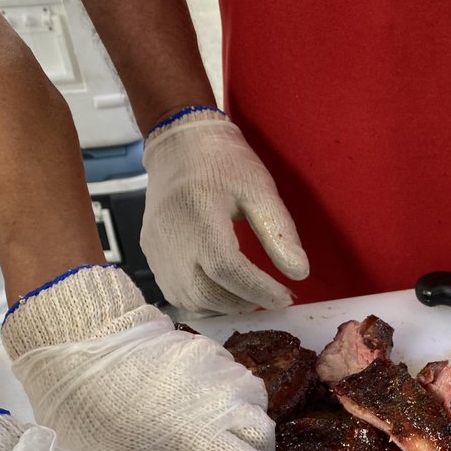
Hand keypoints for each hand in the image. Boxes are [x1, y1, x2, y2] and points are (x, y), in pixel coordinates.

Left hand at [3, 265, 275, 450]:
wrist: (82, 348)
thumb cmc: (93, 421)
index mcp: (203, 448)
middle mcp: (224, 413)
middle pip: (265, 443)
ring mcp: (224, 378)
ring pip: (258, 408)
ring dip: (250, 427)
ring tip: (228, 435)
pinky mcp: (214, 352)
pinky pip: (240, 379)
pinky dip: (235, 397)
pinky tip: (212, 404)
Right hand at [141, 109, 307, 312]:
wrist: (177, 144)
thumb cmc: (222, 163)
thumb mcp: (260, 190)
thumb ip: (279, 233)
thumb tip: (299, 273)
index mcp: (200, 217)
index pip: (229, 271)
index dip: (260, 290)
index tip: (286, 297)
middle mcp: (172, 239)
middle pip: (207, 293)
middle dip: (244, 303)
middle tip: (269, 297)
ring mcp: (157, 250)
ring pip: (190, 300)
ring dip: (223, 307)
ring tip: (248, 295)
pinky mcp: (150, 254)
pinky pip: (175, 292)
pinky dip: (202, 301)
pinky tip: (223, 290)